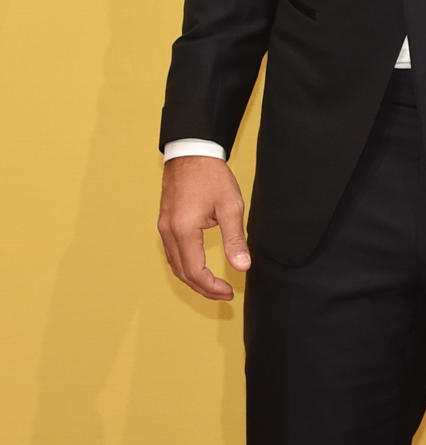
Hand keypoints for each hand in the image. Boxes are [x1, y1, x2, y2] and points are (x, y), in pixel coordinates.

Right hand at [158, 156, 249, 299]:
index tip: (230, 292)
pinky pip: (172, 253)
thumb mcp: (230, 206)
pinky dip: (185, 265)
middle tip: (224, 293)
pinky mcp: (165, 222)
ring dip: (193, 279)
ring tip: (214, 285)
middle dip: (203, 288)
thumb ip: (235, 239)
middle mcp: (169, 232)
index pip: (195, 272)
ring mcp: (164, 227)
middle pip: (182, 273)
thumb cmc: (211, 176)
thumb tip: (243, 268)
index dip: (212, 288)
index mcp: (184, 230)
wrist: (191, 151)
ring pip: (175, 265)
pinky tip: (199, 266)